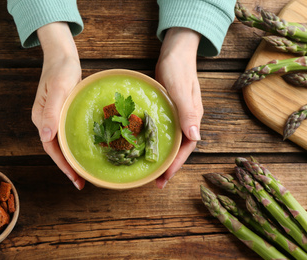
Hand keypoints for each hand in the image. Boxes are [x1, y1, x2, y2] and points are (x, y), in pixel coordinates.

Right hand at [32, 22, 85, 189]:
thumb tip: (46, 137)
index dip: (62, 164)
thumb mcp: (58, 89)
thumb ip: (52, 112)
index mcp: (41, 118)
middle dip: (68, 167)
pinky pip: (67, 134)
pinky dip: (74, 145)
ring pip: (62, 144)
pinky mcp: (62, 114)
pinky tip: (83, 150)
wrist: (63, 57)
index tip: (74, 178)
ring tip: (84, 172)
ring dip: (71, 158)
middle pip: (56, 149)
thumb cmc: (61, 70)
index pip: (51, 147)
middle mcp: (45, 121)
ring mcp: (53, 118)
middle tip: (82, 182)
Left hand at [155, 27, 202, 188]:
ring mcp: (177, 116)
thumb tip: (195, 137)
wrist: (175, 52)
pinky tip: (145, 147)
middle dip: (168, 167)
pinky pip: (163, 132)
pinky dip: (156, 142)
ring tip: (150, 171)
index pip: (186, 148)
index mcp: (193, 118)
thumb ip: (187, 111)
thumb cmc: (178, 68)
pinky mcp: (168, 111)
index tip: (164, 179)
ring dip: (162, 157)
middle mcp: (186, 120)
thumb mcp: (181, 89)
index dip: (175, 165)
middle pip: (179, 149)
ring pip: (171, 142)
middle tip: (155, 182)